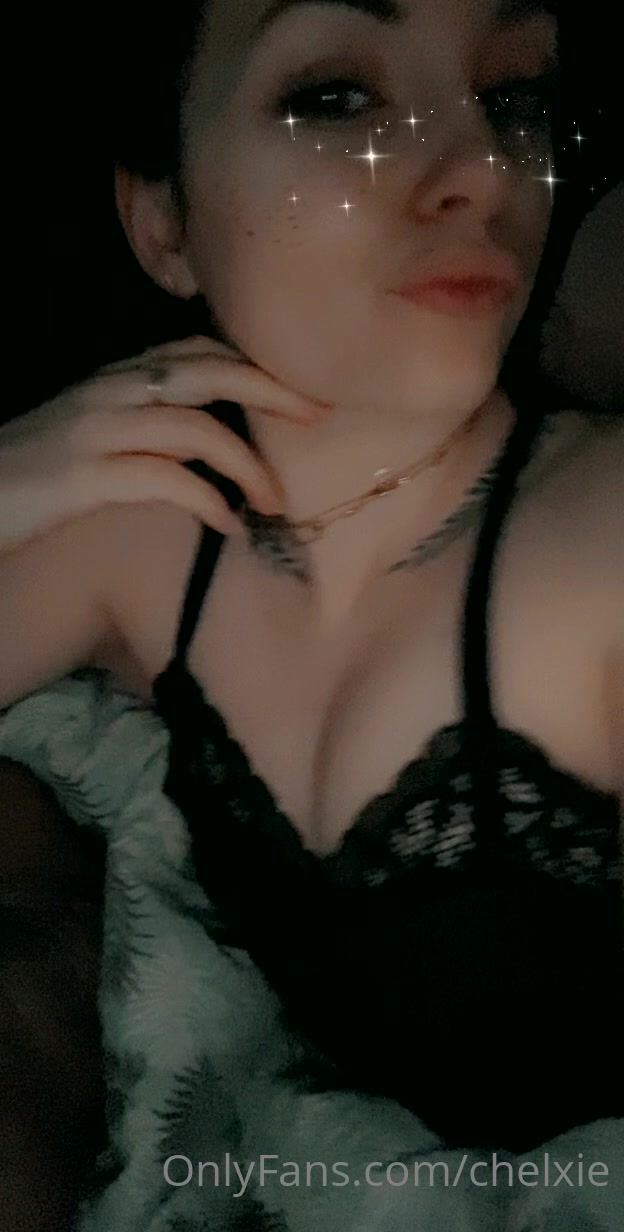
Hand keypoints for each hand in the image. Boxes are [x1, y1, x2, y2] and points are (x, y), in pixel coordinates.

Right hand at [0, 336, 329, 553]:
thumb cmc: (35, 473)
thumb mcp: (94, 433)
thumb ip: (148, 425)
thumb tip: (209, 440)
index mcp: (115, 378)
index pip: (197, 351)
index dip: (255, 367)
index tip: (301, 393)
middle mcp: (109, 391)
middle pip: (207, 372)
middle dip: (271, 391)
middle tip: (318, 417)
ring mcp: (95, 431)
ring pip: (193, 428)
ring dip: (246, 464)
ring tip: (275, 501)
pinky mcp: (82, 477)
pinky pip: (162, 479)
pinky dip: (205, 501)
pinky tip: (228, 524)